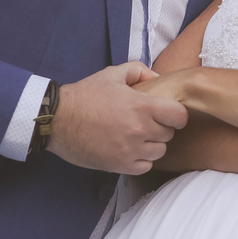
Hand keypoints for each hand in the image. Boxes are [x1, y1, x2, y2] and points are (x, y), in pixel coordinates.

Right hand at [48, 61, 188, 174]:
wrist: (58, 120)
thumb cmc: (85, 95)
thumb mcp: (112, 74)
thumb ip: (139, 71)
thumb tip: (157, 78)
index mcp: (141, 107)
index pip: (179, 116)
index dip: (177, 113)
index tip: (168, 112)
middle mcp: (139, 130)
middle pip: (169, 134)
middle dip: (162, 127)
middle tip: (147, 121)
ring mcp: (130, 151)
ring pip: (159, 152)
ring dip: (152, 144)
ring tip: (138, 135)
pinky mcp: (120, 166)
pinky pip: (145, 167)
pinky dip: (141, 159)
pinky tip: (130, 148)